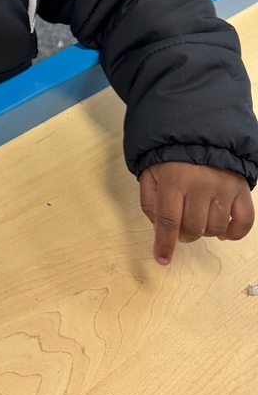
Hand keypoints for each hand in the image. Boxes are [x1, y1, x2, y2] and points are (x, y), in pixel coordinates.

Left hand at [139, 162, 253, 264]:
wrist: (200, 135)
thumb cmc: (171, 157)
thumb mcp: (150, 173)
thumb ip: (150, 201)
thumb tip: (159, 229)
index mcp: (174, 179)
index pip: (169, 220)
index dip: (165, 244)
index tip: (162, 260)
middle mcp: (201, 184)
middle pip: (193, 227)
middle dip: (184, 235)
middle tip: (181, 228)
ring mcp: (224, 187)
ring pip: (215, 228)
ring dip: (205, 232)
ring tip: (198, 220)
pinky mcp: (241, 189)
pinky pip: (244, 221)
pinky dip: (234, 233)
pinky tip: (223, 232)